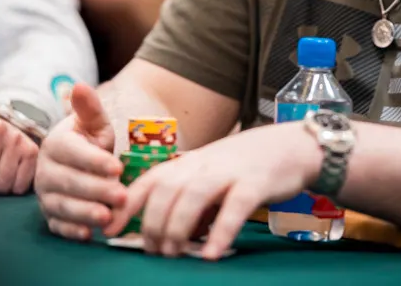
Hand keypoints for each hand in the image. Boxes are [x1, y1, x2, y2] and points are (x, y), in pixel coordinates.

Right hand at [34, 82, 124, 240]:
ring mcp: (46, 194)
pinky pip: (57, 226)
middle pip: (69, 182)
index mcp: (56, 144)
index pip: (74, 153)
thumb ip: (89, 107)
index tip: (118, 167)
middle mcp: (45, 170)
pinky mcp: (51, 215)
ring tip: (108, 218)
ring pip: (63, 206)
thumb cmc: (89, 140)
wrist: (79, 161)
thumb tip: (79, 85)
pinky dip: (72, 231)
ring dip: (85, 213)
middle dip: (96, 190)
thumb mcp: (93, 122)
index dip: (95, 161)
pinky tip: (89, 234)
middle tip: (122, 195)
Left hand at [103, 120, 322, 260]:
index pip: (148, 182)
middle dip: (152, 224)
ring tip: (172, 255)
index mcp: (188, 164)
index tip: (108, 230)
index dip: (126, 206)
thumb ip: (187, 203)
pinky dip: (220, 232)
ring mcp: (228, 172)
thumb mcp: (209, 177)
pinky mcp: (255, 183)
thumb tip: (165, 238)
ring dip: (177, 228)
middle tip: (153, 253)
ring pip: (192, 196)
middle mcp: (203, 165)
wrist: (292, 145)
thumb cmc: (245, 167)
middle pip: (165, 191)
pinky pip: (234, 208)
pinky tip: (209, 255)